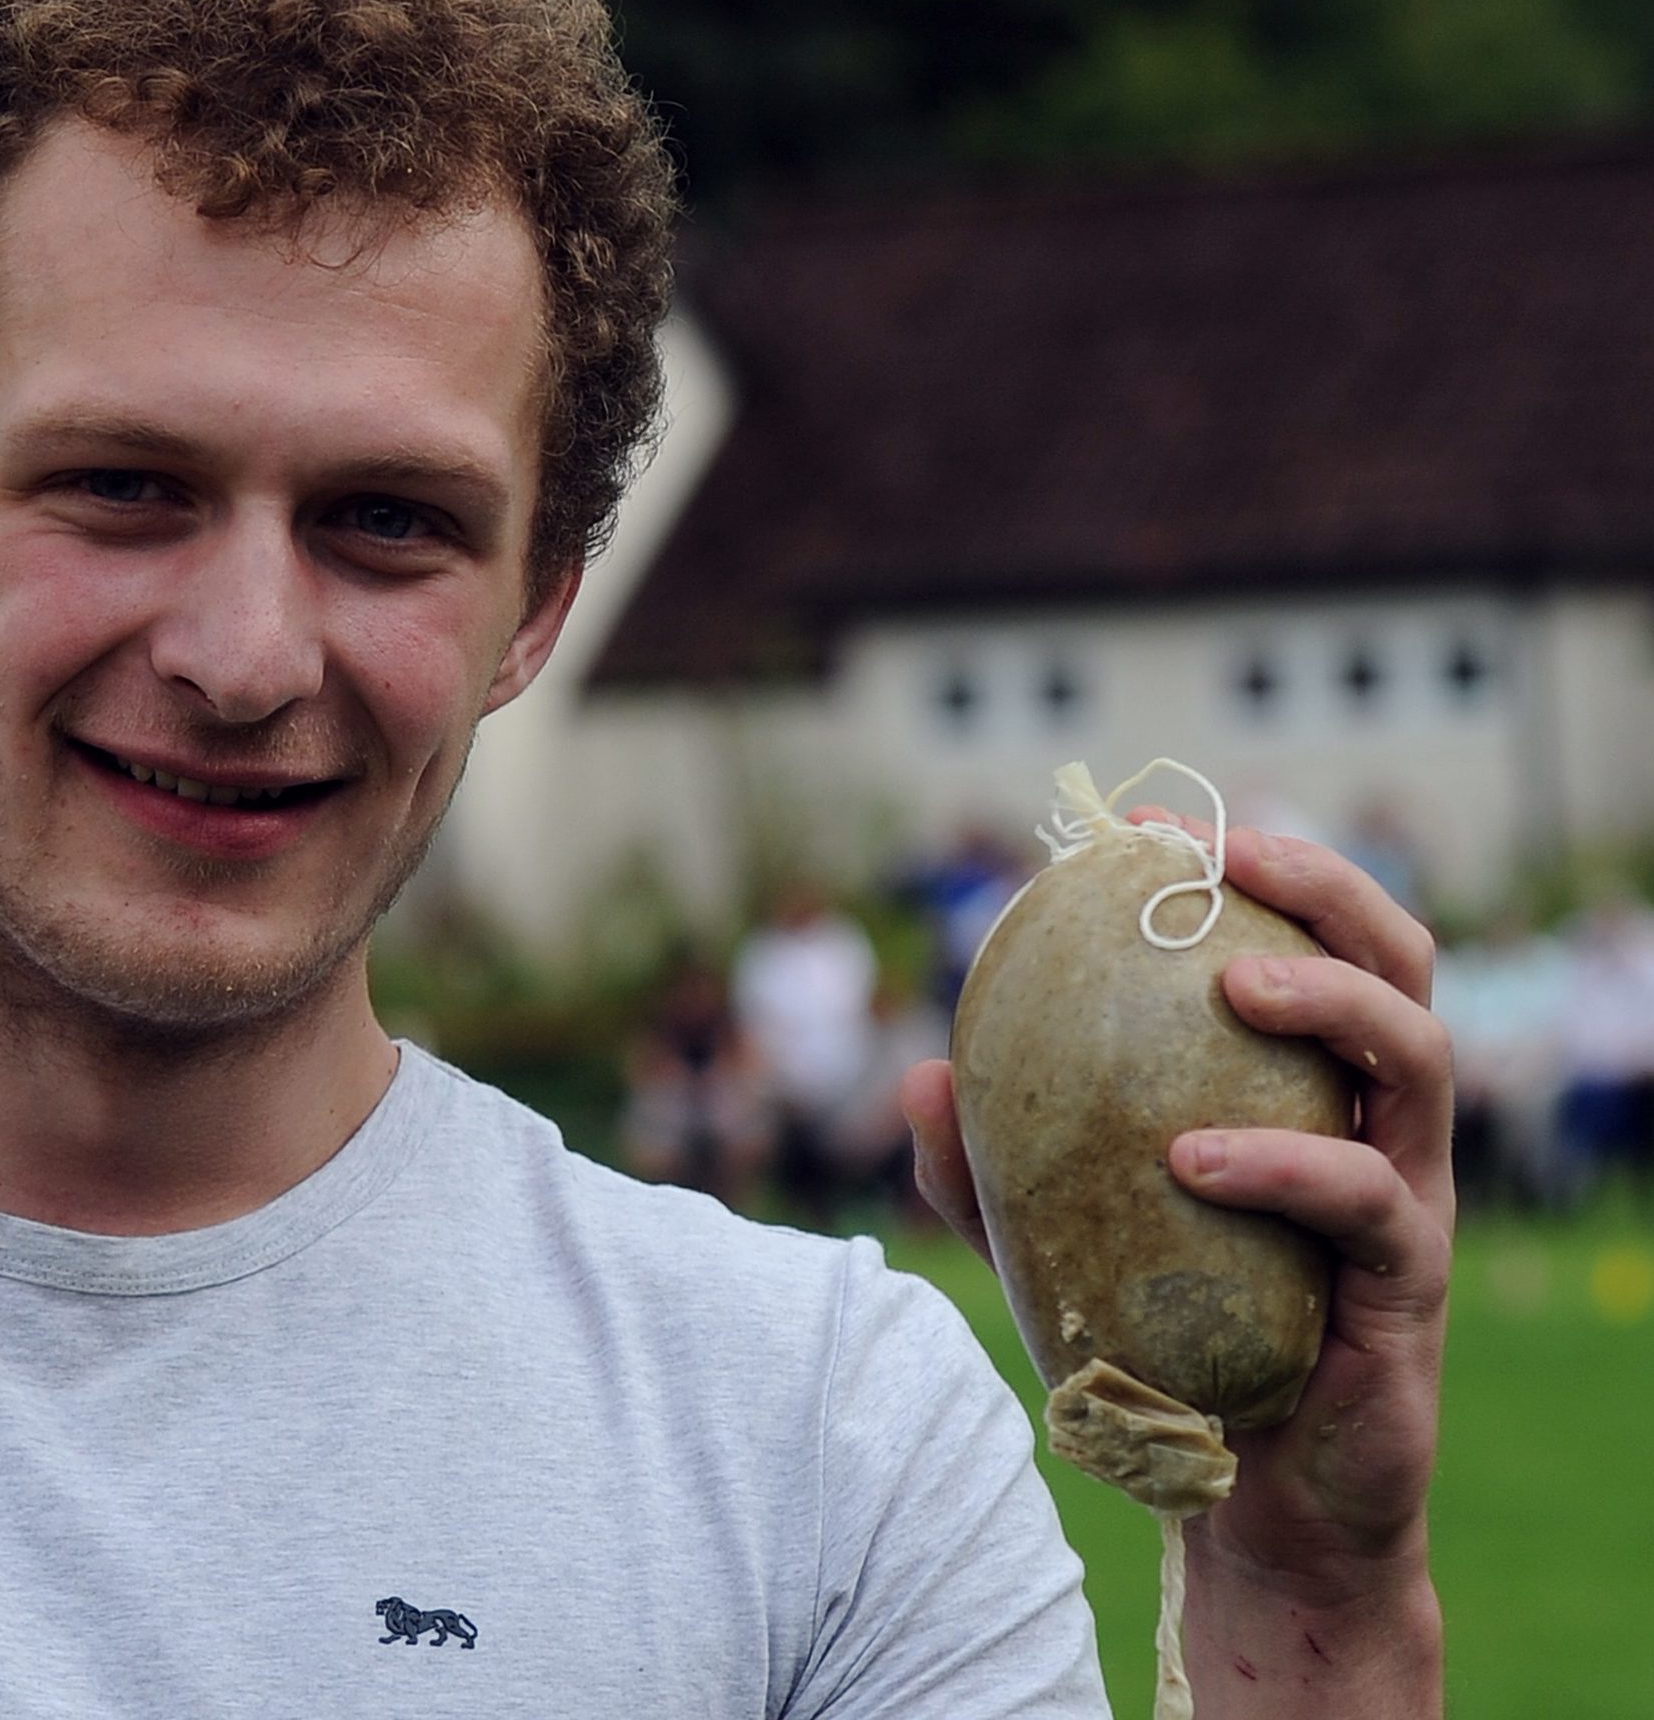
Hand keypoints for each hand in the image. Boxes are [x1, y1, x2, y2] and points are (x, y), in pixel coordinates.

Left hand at [904, 823, 1448, 1663]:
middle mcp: (1376, 1125)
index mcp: (1308, 1089)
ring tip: (1236, 982)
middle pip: (1400, 962)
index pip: (1307, 941)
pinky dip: (1282, 1167)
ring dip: (1331, 998)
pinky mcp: (1409, 1286)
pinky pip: (1366, 1202)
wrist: (1249, 1504)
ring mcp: (1408, 1200)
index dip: (1248, 869)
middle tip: (1230, 859)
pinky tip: (1194, 1160)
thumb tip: (919, 1074)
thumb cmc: (1163, 1346)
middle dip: (1325, 885)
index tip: (1154, 830)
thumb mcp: (1054, 1245)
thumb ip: (987, 1168)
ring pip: (1417, 1059)